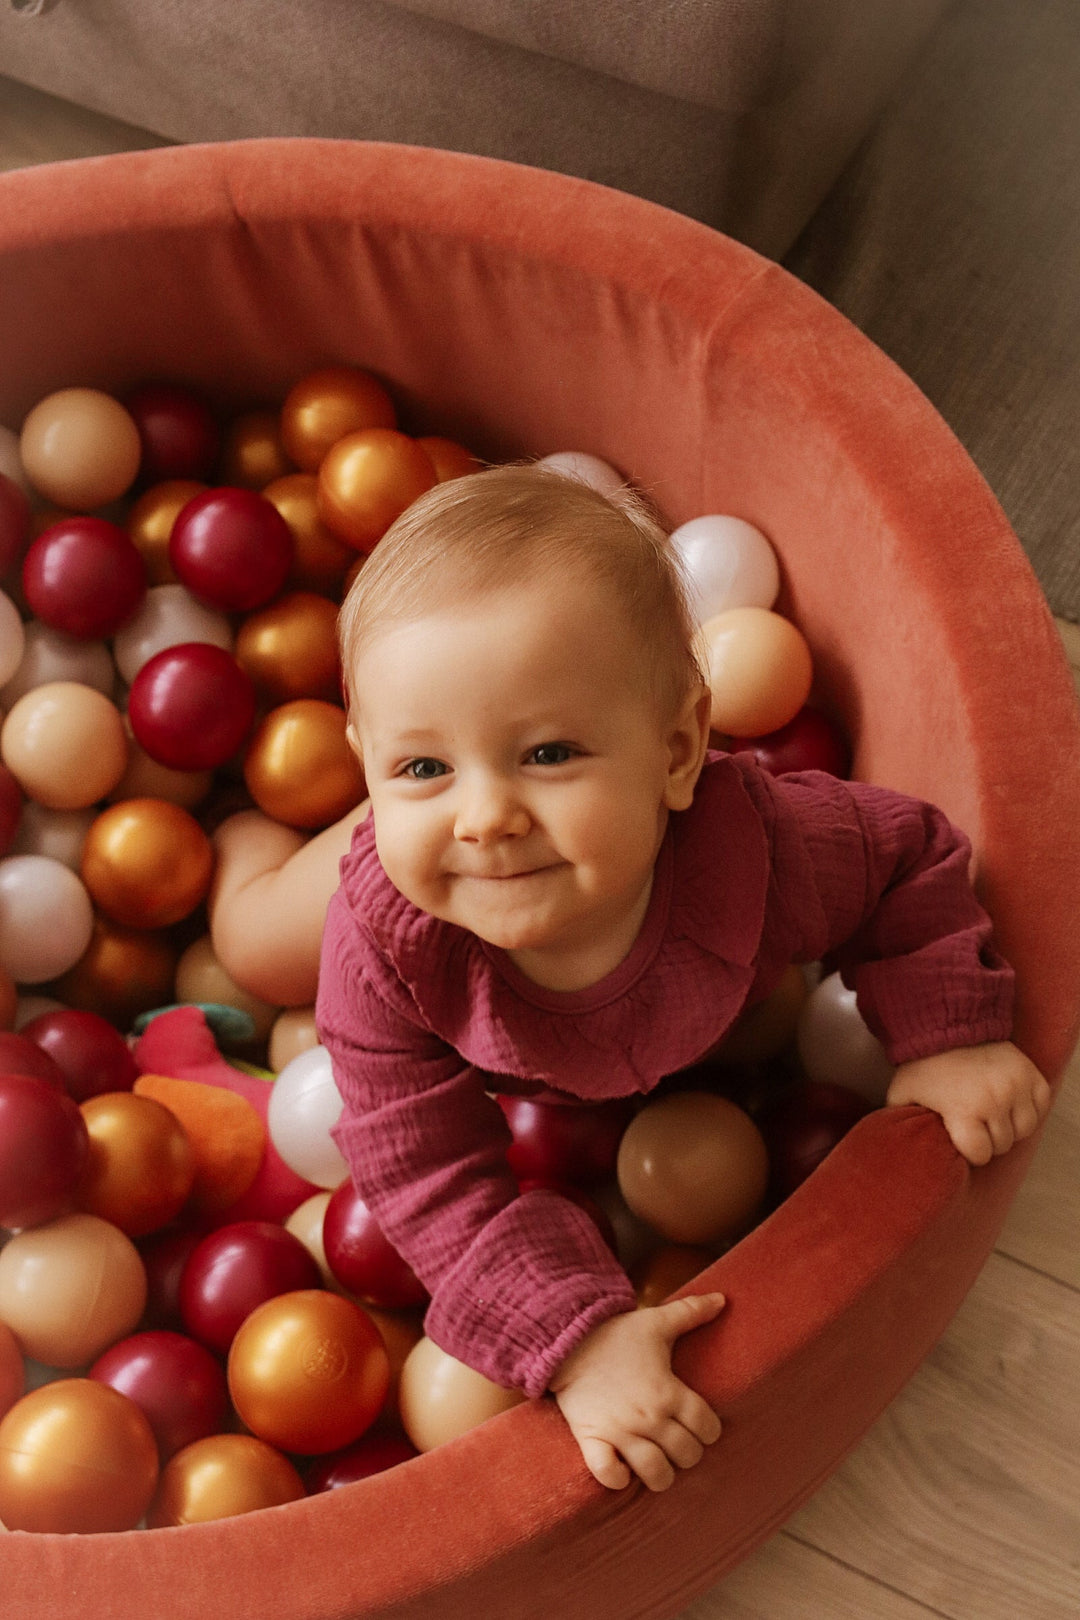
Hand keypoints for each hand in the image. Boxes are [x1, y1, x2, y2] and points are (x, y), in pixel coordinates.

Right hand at [548, 1293, 725, 1492]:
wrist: (568, 1339)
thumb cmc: (617, 1334)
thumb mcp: (657, 1321)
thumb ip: (692, 1312)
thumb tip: (723, 1298)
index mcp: (669, 1391)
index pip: (708, 1428)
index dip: (710, 1432)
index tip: (701, 1429)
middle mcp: (649, 1416)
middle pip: (687, 1455)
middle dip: (687, 1454)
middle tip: (677, 1444)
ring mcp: (620, 1431)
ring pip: (656, 1473)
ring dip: (660, 1474)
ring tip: (657, 1465)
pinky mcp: (592, 1439)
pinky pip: (609, 1475)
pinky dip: (617, 1479)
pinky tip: (622, 1470)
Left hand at [886, 1040, 1051, 1164]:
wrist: (950, 1023)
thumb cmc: (925, 1064)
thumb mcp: (903, 1094)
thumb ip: (902, 1123)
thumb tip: (896, 1146)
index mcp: (964, 1111)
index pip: (980, 1155)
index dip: (969, 1150)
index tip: (962, 1138)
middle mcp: (995, 1101)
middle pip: (1002, 1144)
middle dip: (988, 1139)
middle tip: (974, 1122)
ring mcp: (1017, 1087)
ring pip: (1024, 1130)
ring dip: (1009, 1127)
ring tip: (992, 1114)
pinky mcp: (1032, 1076)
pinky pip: (1040, 1108)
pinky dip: (1028, 1110)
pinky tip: (1009, 1103)